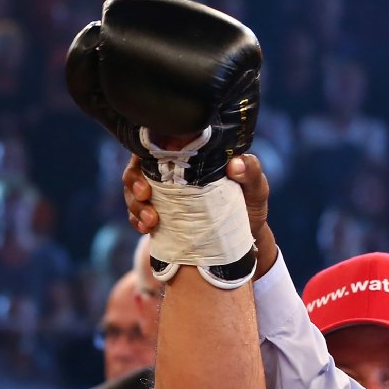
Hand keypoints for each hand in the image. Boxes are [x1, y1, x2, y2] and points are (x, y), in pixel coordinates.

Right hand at [124, 153, 278, 278]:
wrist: (241, 243)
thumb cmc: (249, 209)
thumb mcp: (256, 190)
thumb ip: (251, 172)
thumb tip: (235, 164)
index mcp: (190, 157)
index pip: (158, 146)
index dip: (144, 154)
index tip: (150, 170)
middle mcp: (170, 173)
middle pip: (137, 169)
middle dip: (134, 182)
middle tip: (145, 196)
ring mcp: (160, 195)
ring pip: (132, 193)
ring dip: (134, 206)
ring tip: (150, 222)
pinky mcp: (156, 216)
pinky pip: (135, 216)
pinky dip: (136, 222)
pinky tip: (145, 229)